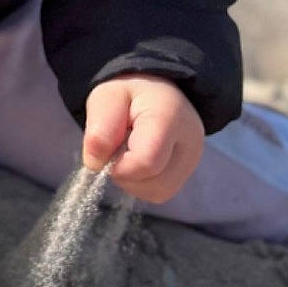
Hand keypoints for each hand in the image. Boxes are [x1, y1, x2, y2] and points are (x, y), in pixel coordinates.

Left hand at [82, 75, 203, 203]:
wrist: (155, 94)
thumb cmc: (128, 94)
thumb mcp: (106, 97)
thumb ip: (99, 127)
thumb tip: (95, 164)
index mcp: (170, 116)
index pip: (146, 161)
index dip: (119, 164)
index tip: (110, 148)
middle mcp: (190, 142)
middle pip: (153, 183)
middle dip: (125, 173)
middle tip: (119, 147)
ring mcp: (192, 161)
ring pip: (157, 192)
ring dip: (132, 180)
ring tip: (129, 153)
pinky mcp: (186, 174)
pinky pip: (159, 193)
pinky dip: (141, 183)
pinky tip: (138, 162)